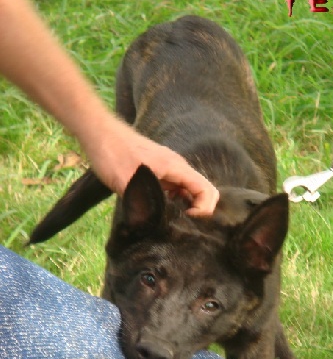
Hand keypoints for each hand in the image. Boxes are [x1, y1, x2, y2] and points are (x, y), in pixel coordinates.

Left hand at [79, 116, 219, 216]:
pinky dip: (176, 200)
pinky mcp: (159, 170)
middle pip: (203, 190)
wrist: (99, 133)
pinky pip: (177, 187)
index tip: (187, 219)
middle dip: (200, 209)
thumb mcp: (126, 183)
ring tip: (171, 220)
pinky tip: (161, 210)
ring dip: (188, 206)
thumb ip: (143, 204)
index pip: (206, 190)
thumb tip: (151, 225)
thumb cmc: (112, 155)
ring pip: (190, 189)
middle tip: (182, 223)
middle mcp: (177, 166)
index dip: (204, 209)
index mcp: (176, 167)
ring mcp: (169, 167)